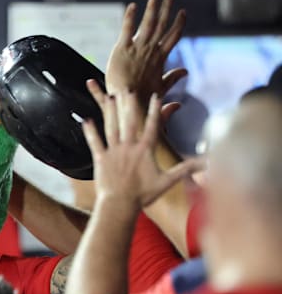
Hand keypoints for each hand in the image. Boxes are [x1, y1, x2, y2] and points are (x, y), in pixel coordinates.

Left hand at [82, 90, 202, 208]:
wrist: (120, 204)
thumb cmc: (143, 195)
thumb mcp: (167, 181)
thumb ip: (186, 169)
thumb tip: (208, 164)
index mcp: (145, 150)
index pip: (153, 126)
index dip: (155, 110)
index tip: (155, 96)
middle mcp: (129, 147)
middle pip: (129, 121)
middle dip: (129, 104)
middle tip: (127, 89)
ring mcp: (113, 151)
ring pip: (112, 127)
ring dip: (110, 111)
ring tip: (109, 97)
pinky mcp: (100, 158)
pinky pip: (94, 142)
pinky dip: (90, 131)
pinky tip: (85, 120)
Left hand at [105, 0, 186, 101]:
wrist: (129, 101)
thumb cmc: (144, 98)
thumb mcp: (162, 87)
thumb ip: (173, 77)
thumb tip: (185, 72)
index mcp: (161, 57)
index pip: (173, 36)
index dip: (178, 23)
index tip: (183, 12)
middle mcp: (151, 49)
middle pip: (162, 24)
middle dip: (167, 8)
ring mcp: (137, 48)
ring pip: (147, 23)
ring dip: (152, 7)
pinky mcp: (122, 49)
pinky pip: (127, 29)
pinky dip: (130, 16)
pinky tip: (132, 5)